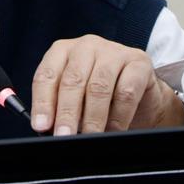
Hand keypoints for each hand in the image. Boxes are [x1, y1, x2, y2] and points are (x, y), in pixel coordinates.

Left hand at [30, 34, 183, 134]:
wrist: (142, 99)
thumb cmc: (101, 98)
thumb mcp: (75, 99)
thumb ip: (60, 108)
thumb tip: (49, 129)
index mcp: (63, 51)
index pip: (47, 75)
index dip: (43, 102)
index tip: (41, 125)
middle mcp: (86, 46)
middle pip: (72, 80)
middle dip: (67, 112)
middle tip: (64, 136)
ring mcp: (113, 51)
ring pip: (98, 87)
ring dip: (92, 117)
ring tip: (90, 137)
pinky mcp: (139, 63)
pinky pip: (126, 92)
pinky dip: (118, 117)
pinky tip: (113, 131)